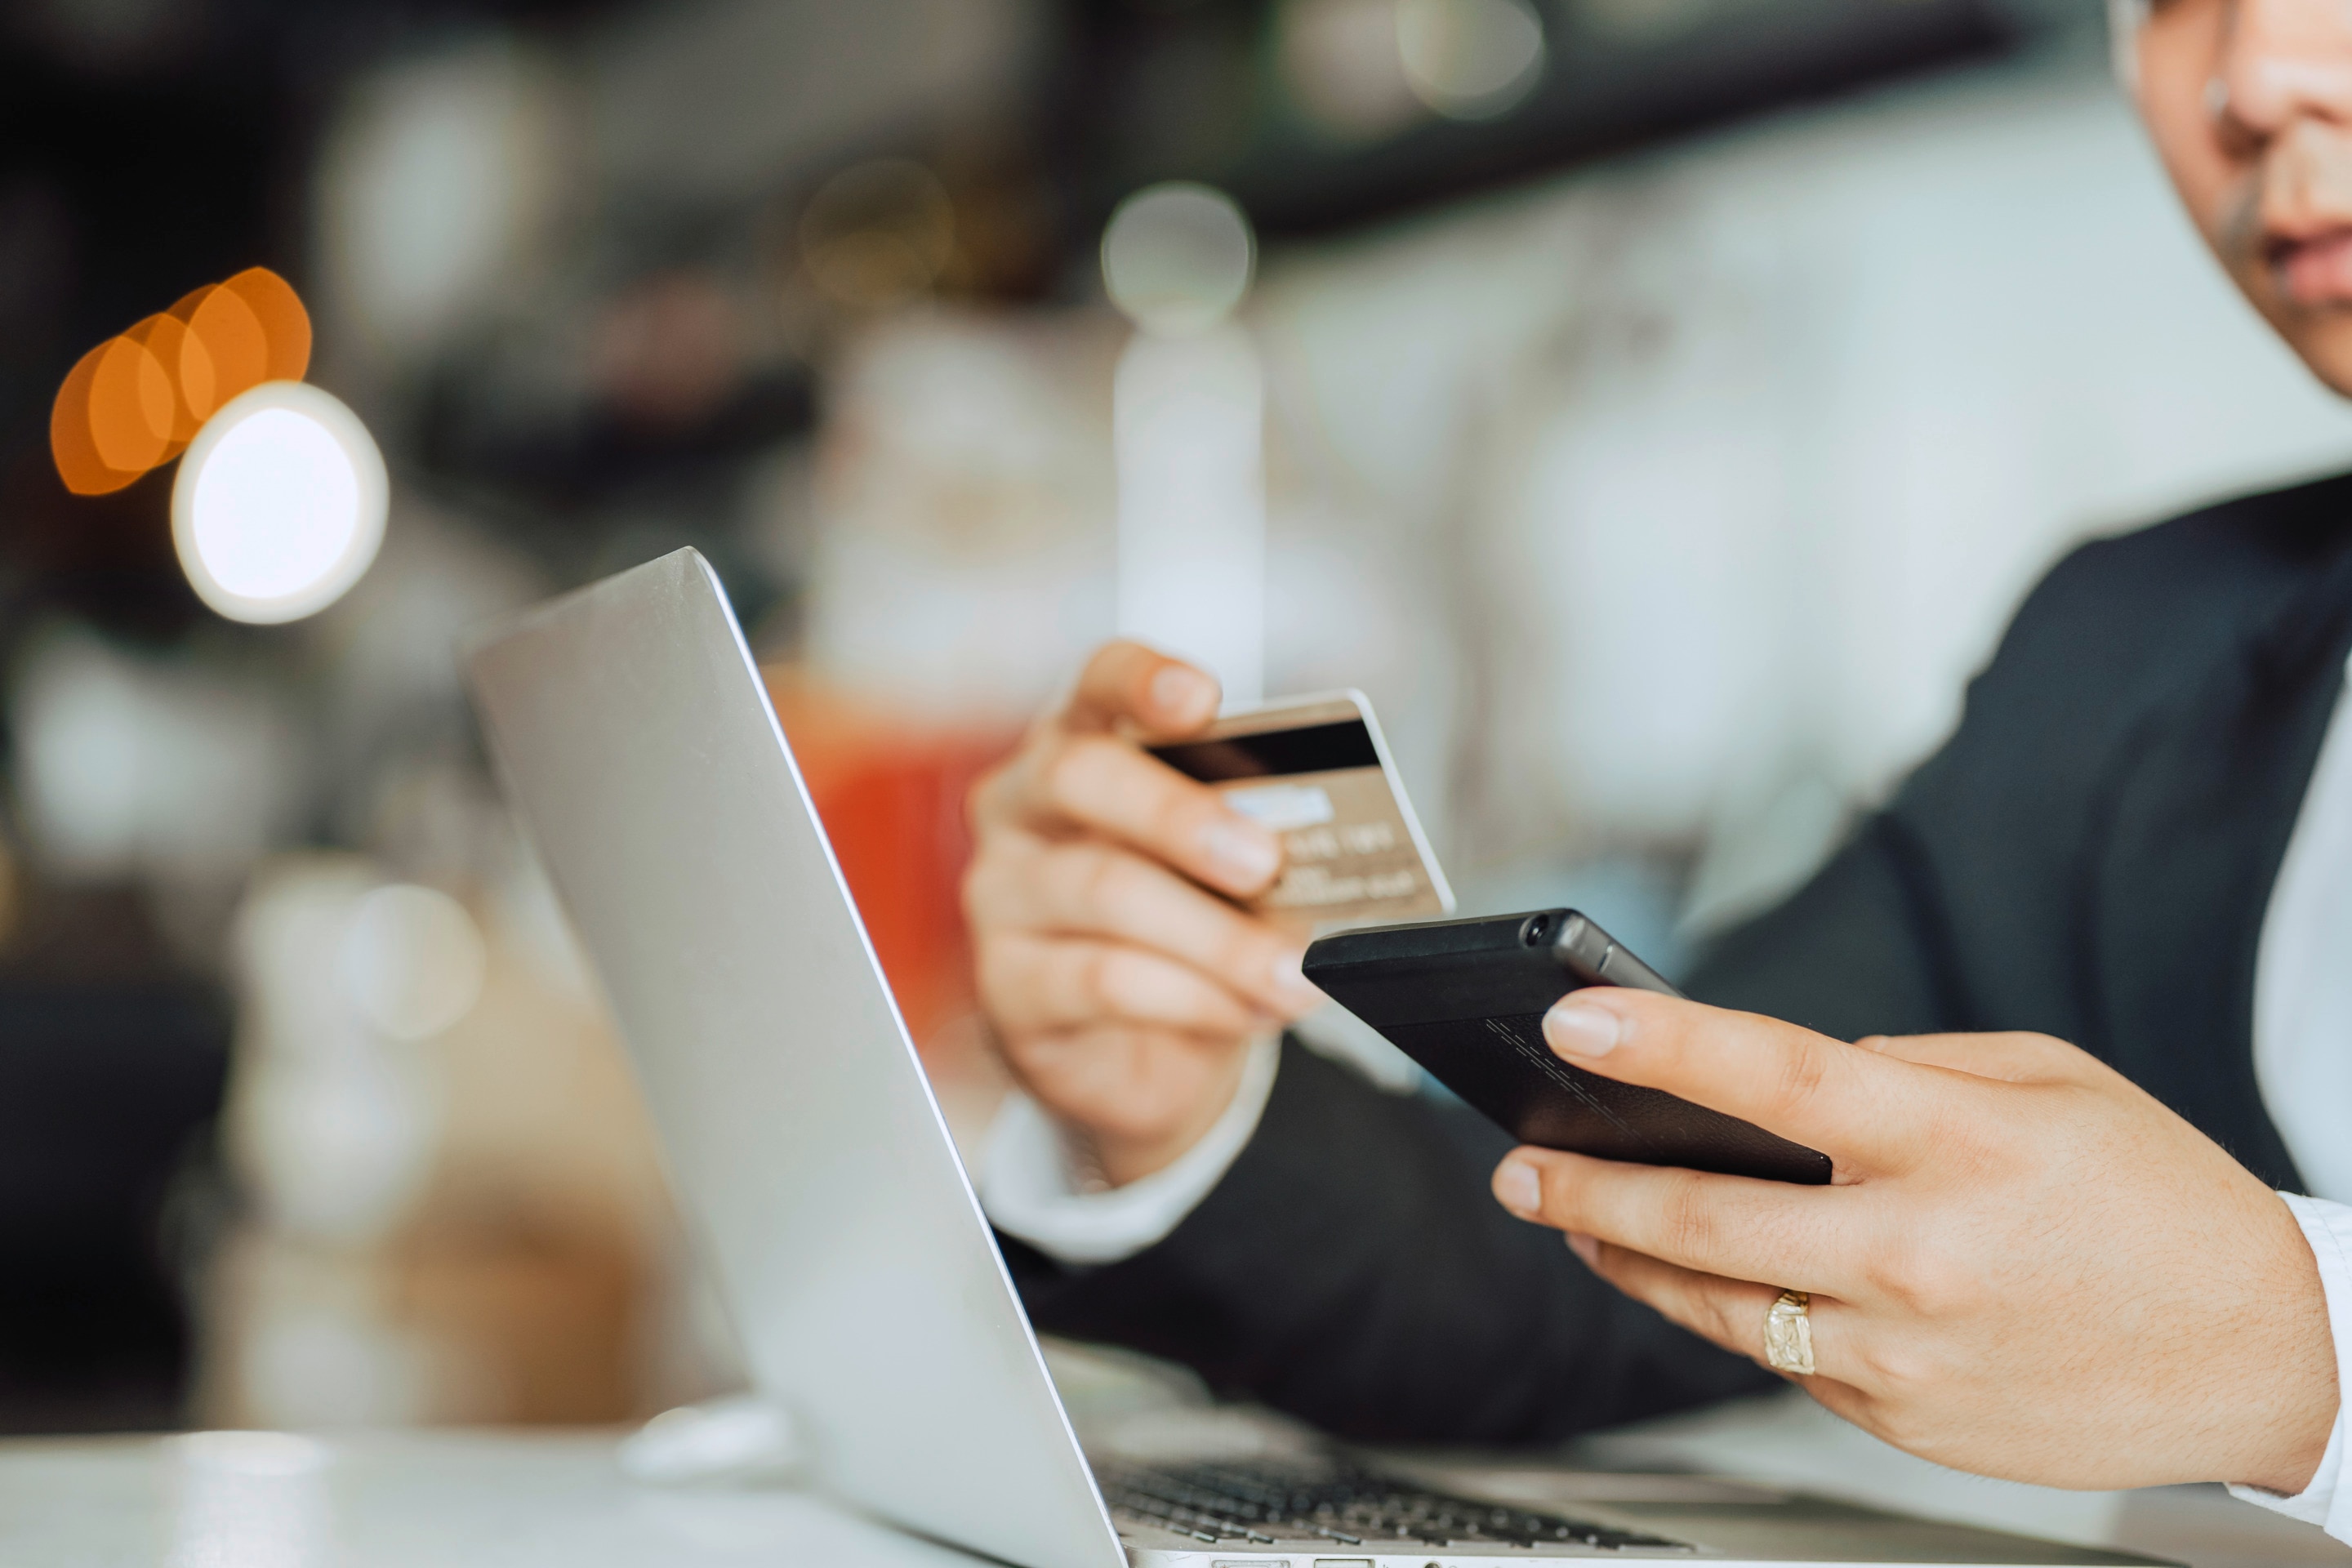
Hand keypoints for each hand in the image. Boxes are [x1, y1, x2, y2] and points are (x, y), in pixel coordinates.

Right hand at [964, 642, 1323, 1185]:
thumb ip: (1254, 841)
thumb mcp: (1221, 870)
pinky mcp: (1007, 985)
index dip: (1143, 682)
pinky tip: (1248, 1010)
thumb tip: (1326, 856)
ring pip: (1105, 890)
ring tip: (1291, 970)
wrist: (1129, 1050)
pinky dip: (1195, 998)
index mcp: (1084, 744)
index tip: (1201, 698)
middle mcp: (1023, 805)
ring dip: (1217, 936)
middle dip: (1181, 815)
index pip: (1099, 684)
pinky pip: (1103, 980)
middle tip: (1264, 862)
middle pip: (1082, 775)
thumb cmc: (1180, 926)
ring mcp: (1002, 894)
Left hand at [1488, 991, 2337, 1493]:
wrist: (2264, 1355)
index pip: (1773, 1075)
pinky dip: (1720, 1313)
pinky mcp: (1896, 1416)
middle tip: (1517, 1165)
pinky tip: (1683, 1282)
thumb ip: (1907, 1069)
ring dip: (1621, 1258)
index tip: (1572, 1018)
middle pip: (1701, 1217)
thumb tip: (1783, 1084)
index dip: (1661, 1042)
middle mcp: (1915, 1250)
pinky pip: (1773, 1356)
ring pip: (1711, 1303)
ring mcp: (1899, 1348)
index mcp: (1954, 1142)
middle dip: (1585, 1186)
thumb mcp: (2049, 1083)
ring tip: (1566, 1218)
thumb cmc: (2158, 1202)